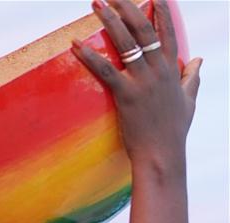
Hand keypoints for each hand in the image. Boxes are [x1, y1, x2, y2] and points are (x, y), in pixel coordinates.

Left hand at [72, 0, 200, 169]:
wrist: (162, 155)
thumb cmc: (173, 132)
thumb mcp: (189, 101)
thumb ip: (192, 78)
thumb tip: (198, 61)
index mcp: (171, 71)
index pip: (167, 32)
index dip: (161, 10)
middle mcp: (158, 71)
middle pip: (143, 30)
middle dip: (128, 7)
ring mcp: (143, 82)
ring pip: (126, 43)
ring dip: (109, 20)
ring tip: (96, 4)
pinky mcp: (126, 96)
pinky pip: (106, 70)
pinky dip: (90, 56)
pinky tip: (76, 45)